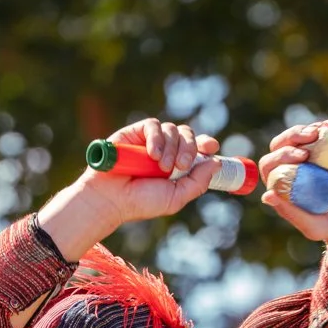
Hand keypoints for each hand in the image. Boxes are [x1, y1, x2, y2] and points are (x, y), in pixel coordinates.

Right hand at [38, 119, 220, 258]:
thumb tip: (216, 161)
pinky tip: (152, 154)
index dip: (206, 144)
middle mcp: (167, 150)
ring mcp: (151, 140)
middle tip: (181, 166)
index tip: (212, 147)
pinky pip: (153, 125)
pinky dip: (157, 138)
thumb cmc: (140, 202)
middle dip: (189, 148)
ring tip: (161, 166)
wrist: (111, 199)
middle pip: (188, 135)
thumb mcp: (175, 198)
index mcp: (178, 165)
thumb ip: (198, 182)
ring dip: (171, 147)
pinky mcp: (136, 132)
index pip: (198, 148)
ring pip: (173, 129)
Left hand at [258, 121, 327, 248]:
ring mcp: (312, 153)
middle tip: (314, 135)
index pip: (271, 161)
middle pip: (285, 140)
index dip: (283, 153)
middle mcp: (293, 164)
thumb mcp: (313, 226)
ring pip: (307, 131)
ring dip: (319, 126)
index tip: (303, 156)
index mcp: (281, 181)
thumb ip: (291, 213)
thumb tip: (267, 196)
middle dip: (296, 133)